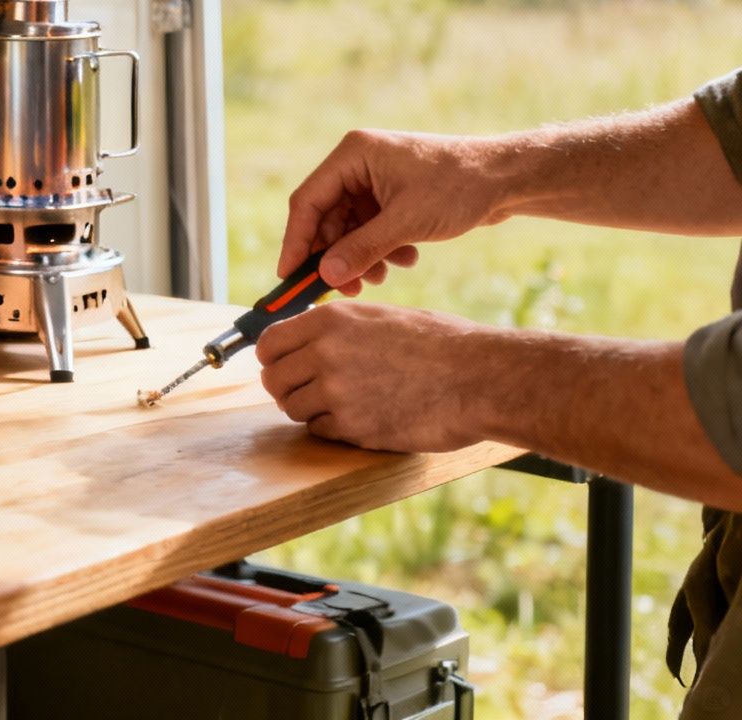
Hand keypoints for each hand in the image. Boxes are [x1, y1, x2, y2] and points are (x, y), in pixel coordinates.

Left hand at [254, 301, 493, 453]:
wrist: (479, 378)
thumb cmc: (440, 344)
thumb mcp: (381, 317)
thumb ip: (336, 329)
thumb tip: (303, 340)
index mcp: (329, 320)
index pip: (268, 343)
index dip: (274, 359)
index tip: (284, 367)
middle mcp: (324, 353)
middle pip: (273, 379)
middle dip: (287, 388)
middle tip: (310, 392)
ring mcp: (335, 391)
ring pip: (293, 408)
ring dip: (311, 410)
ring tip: (346, 403)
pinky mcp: (352, 426)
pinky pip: (320, 431)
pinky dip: (334, 428)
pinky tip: (365, 417)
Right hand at [281, 129, 509, 292]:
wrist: (509, 178)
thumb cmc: (459, 188)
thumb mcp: (407, 223)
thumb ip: (362, 250)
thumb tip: (325, 276)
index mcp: (352, 154)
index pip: (307, 201)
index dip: (296, 241)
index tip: (289, 276)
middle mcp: (357, 164)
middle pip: (326, 218)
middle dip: (335, 256)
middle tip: (344, 289)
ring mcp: (374, 180)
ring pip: (348, 228)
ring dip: (361, 257)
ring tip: (382, 278)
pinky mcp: (391, 196)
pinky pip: (369, 228)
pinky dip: (380, 249)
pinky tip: (404, 260)